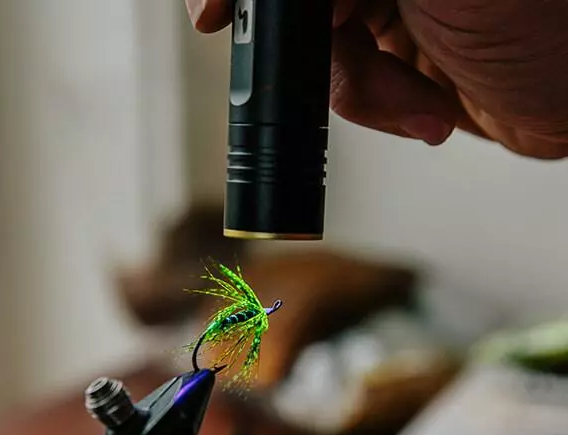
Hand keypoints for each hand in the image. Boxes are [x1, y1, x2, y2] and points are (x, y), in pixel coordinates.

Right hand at [184, 0, 567, 158]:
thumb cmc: (536, 16)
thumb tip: (278, 8)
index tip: (212, 14)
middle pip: (293, 9)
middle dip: (315, 51)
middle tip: (351, 53)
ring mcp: (383, 9)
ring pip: (314, 55)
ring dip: (362, 91)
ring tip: (420, 103)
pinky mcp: (390, 60)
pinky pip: (346, 90)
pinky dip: (378, 110)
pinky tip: (428, 112)